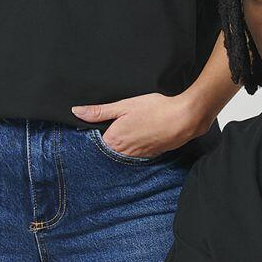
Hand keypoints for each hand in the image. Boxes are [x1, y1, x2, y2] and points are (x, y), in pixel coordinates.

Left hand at [70, 92, 207, 157]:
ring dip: (122, 146)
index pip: (95, 143)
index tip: (96, 127)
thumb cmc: (155, 109)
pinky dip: (136, 147)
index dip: (94, 134)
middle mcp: (124, 152)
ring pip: (123, 154)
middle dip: (108, 142)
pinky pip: (137, 154)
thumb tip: (76, 111)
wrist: (184, 118)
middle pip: (109, 150)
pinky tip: (142, 136)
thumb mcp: (124, 105)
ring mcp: (138, 156)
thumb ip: (99, 111)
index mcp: (113, 139)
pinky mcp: (151, 155)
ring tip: (129, 132)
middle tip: (115, 128)